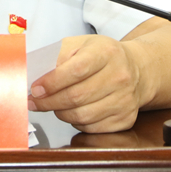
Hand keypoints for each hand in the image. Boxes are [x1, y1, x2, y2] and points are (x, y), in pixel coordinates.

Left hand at [27, 35, 144, 132]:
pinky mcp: (125, 119)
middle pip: (77, 96)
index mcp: (106, 53)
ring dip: (60, 113)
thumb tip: (35, 75)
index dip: (52, 82)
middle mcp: (119, 76)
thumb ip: (58, 56)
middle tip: (34, 102)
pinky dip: (76, 122)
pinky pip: (92, 127)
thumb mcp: (81, 44)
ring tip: (53, 105)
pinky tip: (72, 111)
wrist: (136, 69)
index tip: (35, 89)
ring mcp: (125, 100)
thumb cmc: (101, 56)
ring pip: (82, 115)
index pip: (76, 70)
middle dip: (49, 102)